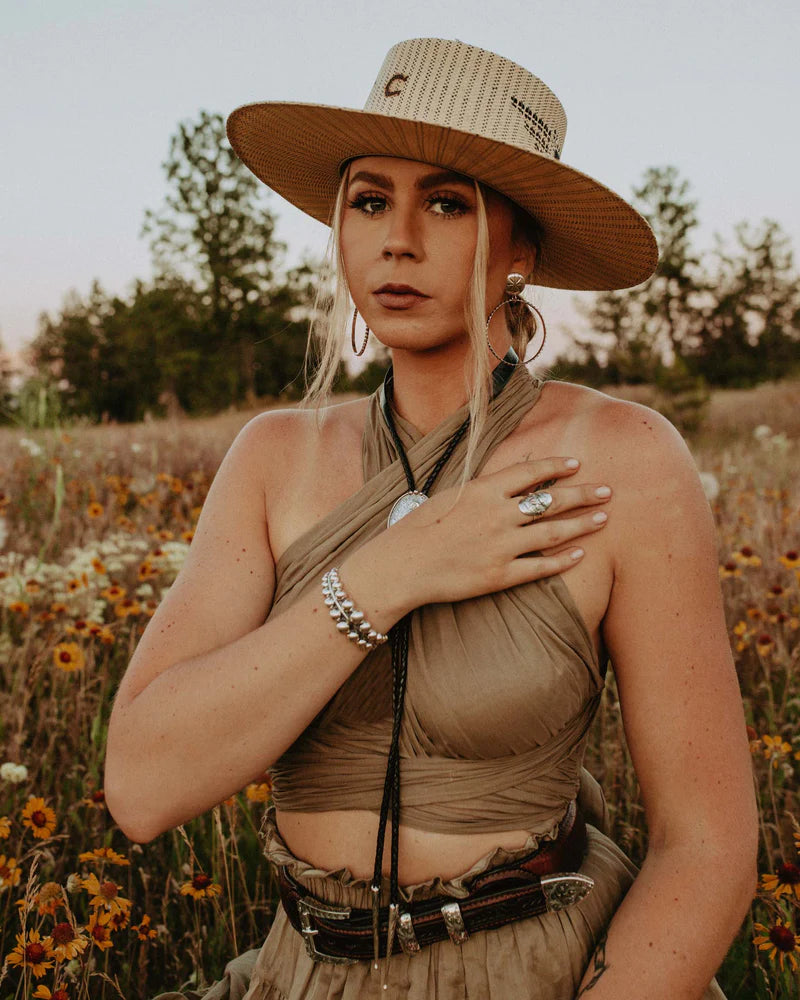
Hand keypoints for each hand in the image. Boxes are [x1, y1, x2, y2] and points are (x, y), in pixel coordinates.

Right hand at [376, 457, 610, 607]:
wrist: (401, 566)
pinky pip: (540, 567)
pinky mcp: (499, 576)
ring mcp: (500, 546)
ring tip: (602, 518)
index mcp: (483, 491)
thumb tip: (513, 475)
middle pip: (551, 500)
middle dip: (583, 494)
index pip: (530, 473)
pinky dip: (562, 560)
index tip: (576, 464)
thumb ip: (484, 488)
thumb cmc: (420, 528)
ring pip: (552, 532)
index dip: (556, 466)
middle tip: (608, 491)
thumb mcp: (451, 496)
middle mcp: (497, 515)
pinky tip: (580, 555)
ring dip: (581, 524)